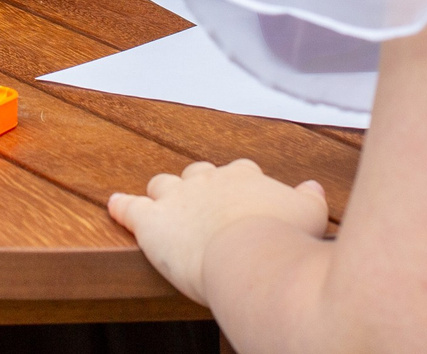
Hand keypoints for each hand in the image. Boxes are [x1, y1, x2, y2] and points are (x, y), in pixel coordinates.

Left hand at [108, 159, 332, 303]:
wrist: (250, 256)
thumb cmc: (283, 240)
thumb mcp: (311, 215)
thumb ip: (310, 198)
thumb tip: (312, 187)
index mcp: (244, 177)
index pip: (240, 171)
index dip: (240, 185)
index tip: (244, 199)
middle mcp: (209, 180)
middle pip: (199, 173)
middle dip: (199, 185)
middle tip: (204, 205)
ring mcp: (177, 199)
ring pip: (164, 185)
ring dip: (164, 193)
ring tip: (163, 202)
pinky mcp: (152, 222)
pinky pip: (130, 208)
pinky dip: (121, 206)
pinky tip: (114, 204)